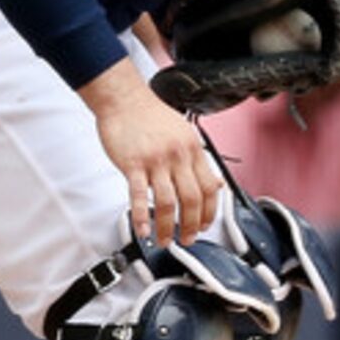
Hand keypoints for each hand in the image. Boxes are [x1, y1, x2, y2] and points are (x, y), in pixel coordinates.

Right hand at [86, 66, 222, 244]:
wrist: (125, 99)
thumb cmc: (151, 116)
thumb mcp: (184, 133)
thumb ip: (197, 159)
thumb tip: (215, 181)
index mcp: (193, 150)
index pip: (210, 187)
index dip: (210, 210)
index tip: (206, 224)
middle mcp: (178, 156)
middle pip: (191, 199)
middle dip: (191, 225)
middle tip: (188, 239)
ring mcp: (155, 160)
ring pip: (167, 202)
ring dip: (167, 227)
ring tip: (165, 240)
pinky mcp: (132, 164)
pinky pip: (138, 195)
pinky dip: (141, 216)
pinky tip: (142, 230)